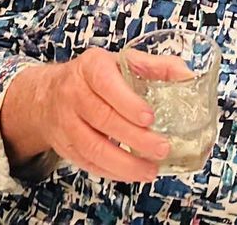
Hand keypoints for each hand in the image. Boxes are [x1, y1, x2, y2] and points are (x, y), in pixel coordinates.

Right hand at [0, 50, 169, 182]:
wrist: (48, 95)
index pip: (106, 84)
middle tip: (161, 147)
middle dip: (134, 137)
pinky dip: (112, 172)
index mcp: (91, 67)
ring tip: (150, 169)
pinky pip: (88, 163)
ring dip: (124, 163)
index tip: (149, 116)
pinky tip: (132, 174)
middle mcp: (74, 93)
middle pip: (103, 118)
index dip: (127, 102)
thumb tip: (188, 75)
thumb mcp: (120, 60)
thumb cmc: (93, 76)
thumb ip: (155, 66)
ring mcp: (67, 122)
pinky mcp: (66, 147)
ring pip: (93, 147)